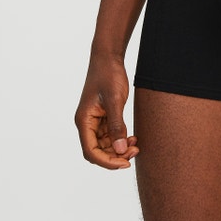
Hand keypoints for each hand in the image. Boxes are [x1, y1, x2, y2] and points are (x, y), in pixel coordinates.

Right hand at [75, 54, 138, 168]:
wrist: (108, 57)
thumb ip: (117, 126)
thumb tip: (120, 151)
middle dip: (115, 156)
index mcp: (84, 120)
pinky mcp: (103, 116)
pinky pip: (110, 135)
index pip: (91, 151)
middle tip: (135, 153)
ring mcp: (95, 120)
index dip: (107, 161)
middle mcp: (87, 123)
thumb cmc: (108, 74)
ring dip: (119, 149)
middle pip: (98, 151)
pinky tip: (133, 138)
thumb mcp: (115, 100)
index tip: (124, 163)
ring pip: (105, 145)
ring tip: (136, 145)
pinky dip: (120, 139)